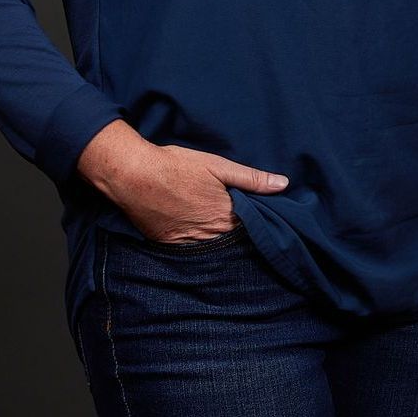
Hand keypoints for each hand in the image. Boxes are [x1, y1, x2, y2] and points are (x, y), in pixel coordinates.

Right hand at [77, 123, 289, 242]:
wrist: (135, 176)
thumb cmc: (177, 166)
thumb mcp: (218, 166)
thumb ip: (251, 178)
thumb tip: (283, 184)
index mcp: (226, 216)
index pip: (252, 227)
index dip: (257, 222)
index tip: (263, 217)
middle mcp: (210, 235)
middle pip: (233, 239)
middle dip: (239, 233)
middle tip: (239, 222)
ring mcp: (189, 243)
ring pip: (213, 247)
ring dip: (219, 241)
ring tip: (218, 229)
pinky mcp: (170, 245)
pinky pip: (191, 250)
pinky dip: (197, 243)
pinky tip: (196, 232)